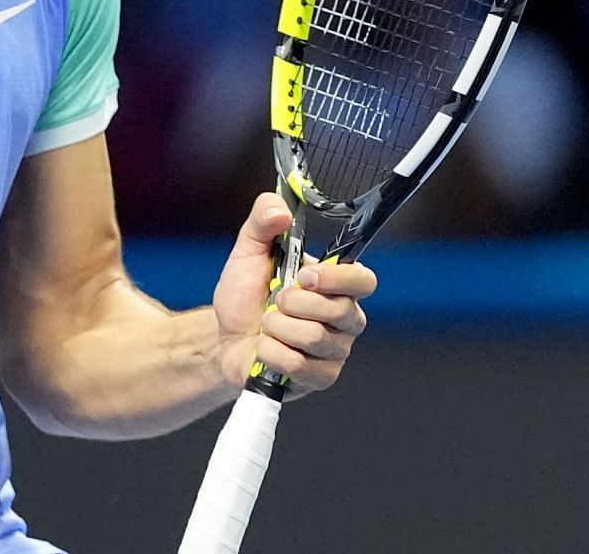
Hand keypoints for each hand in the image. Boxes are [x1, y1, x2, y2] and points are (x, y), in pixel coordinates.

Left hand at [212, 193, 376, 396]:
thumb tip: (280, 210)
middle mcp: (345, 317)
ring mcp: (335, 350)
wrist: (223, 337)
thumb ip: (262, 221)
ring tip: (267, 324)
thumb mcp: (247, 251)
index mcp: (336, 284)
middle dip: (293, 304)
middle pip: (339, 312)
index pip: (364, 280)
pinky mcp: (321, 377)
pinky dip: (272, 353)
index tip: (304, 276)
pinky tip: (266, 348)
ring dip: (277, 328)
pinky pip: (300, 366)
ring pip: (315, 338)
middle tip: (275, 301)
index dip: (337, 279)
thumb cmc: (244, 294)